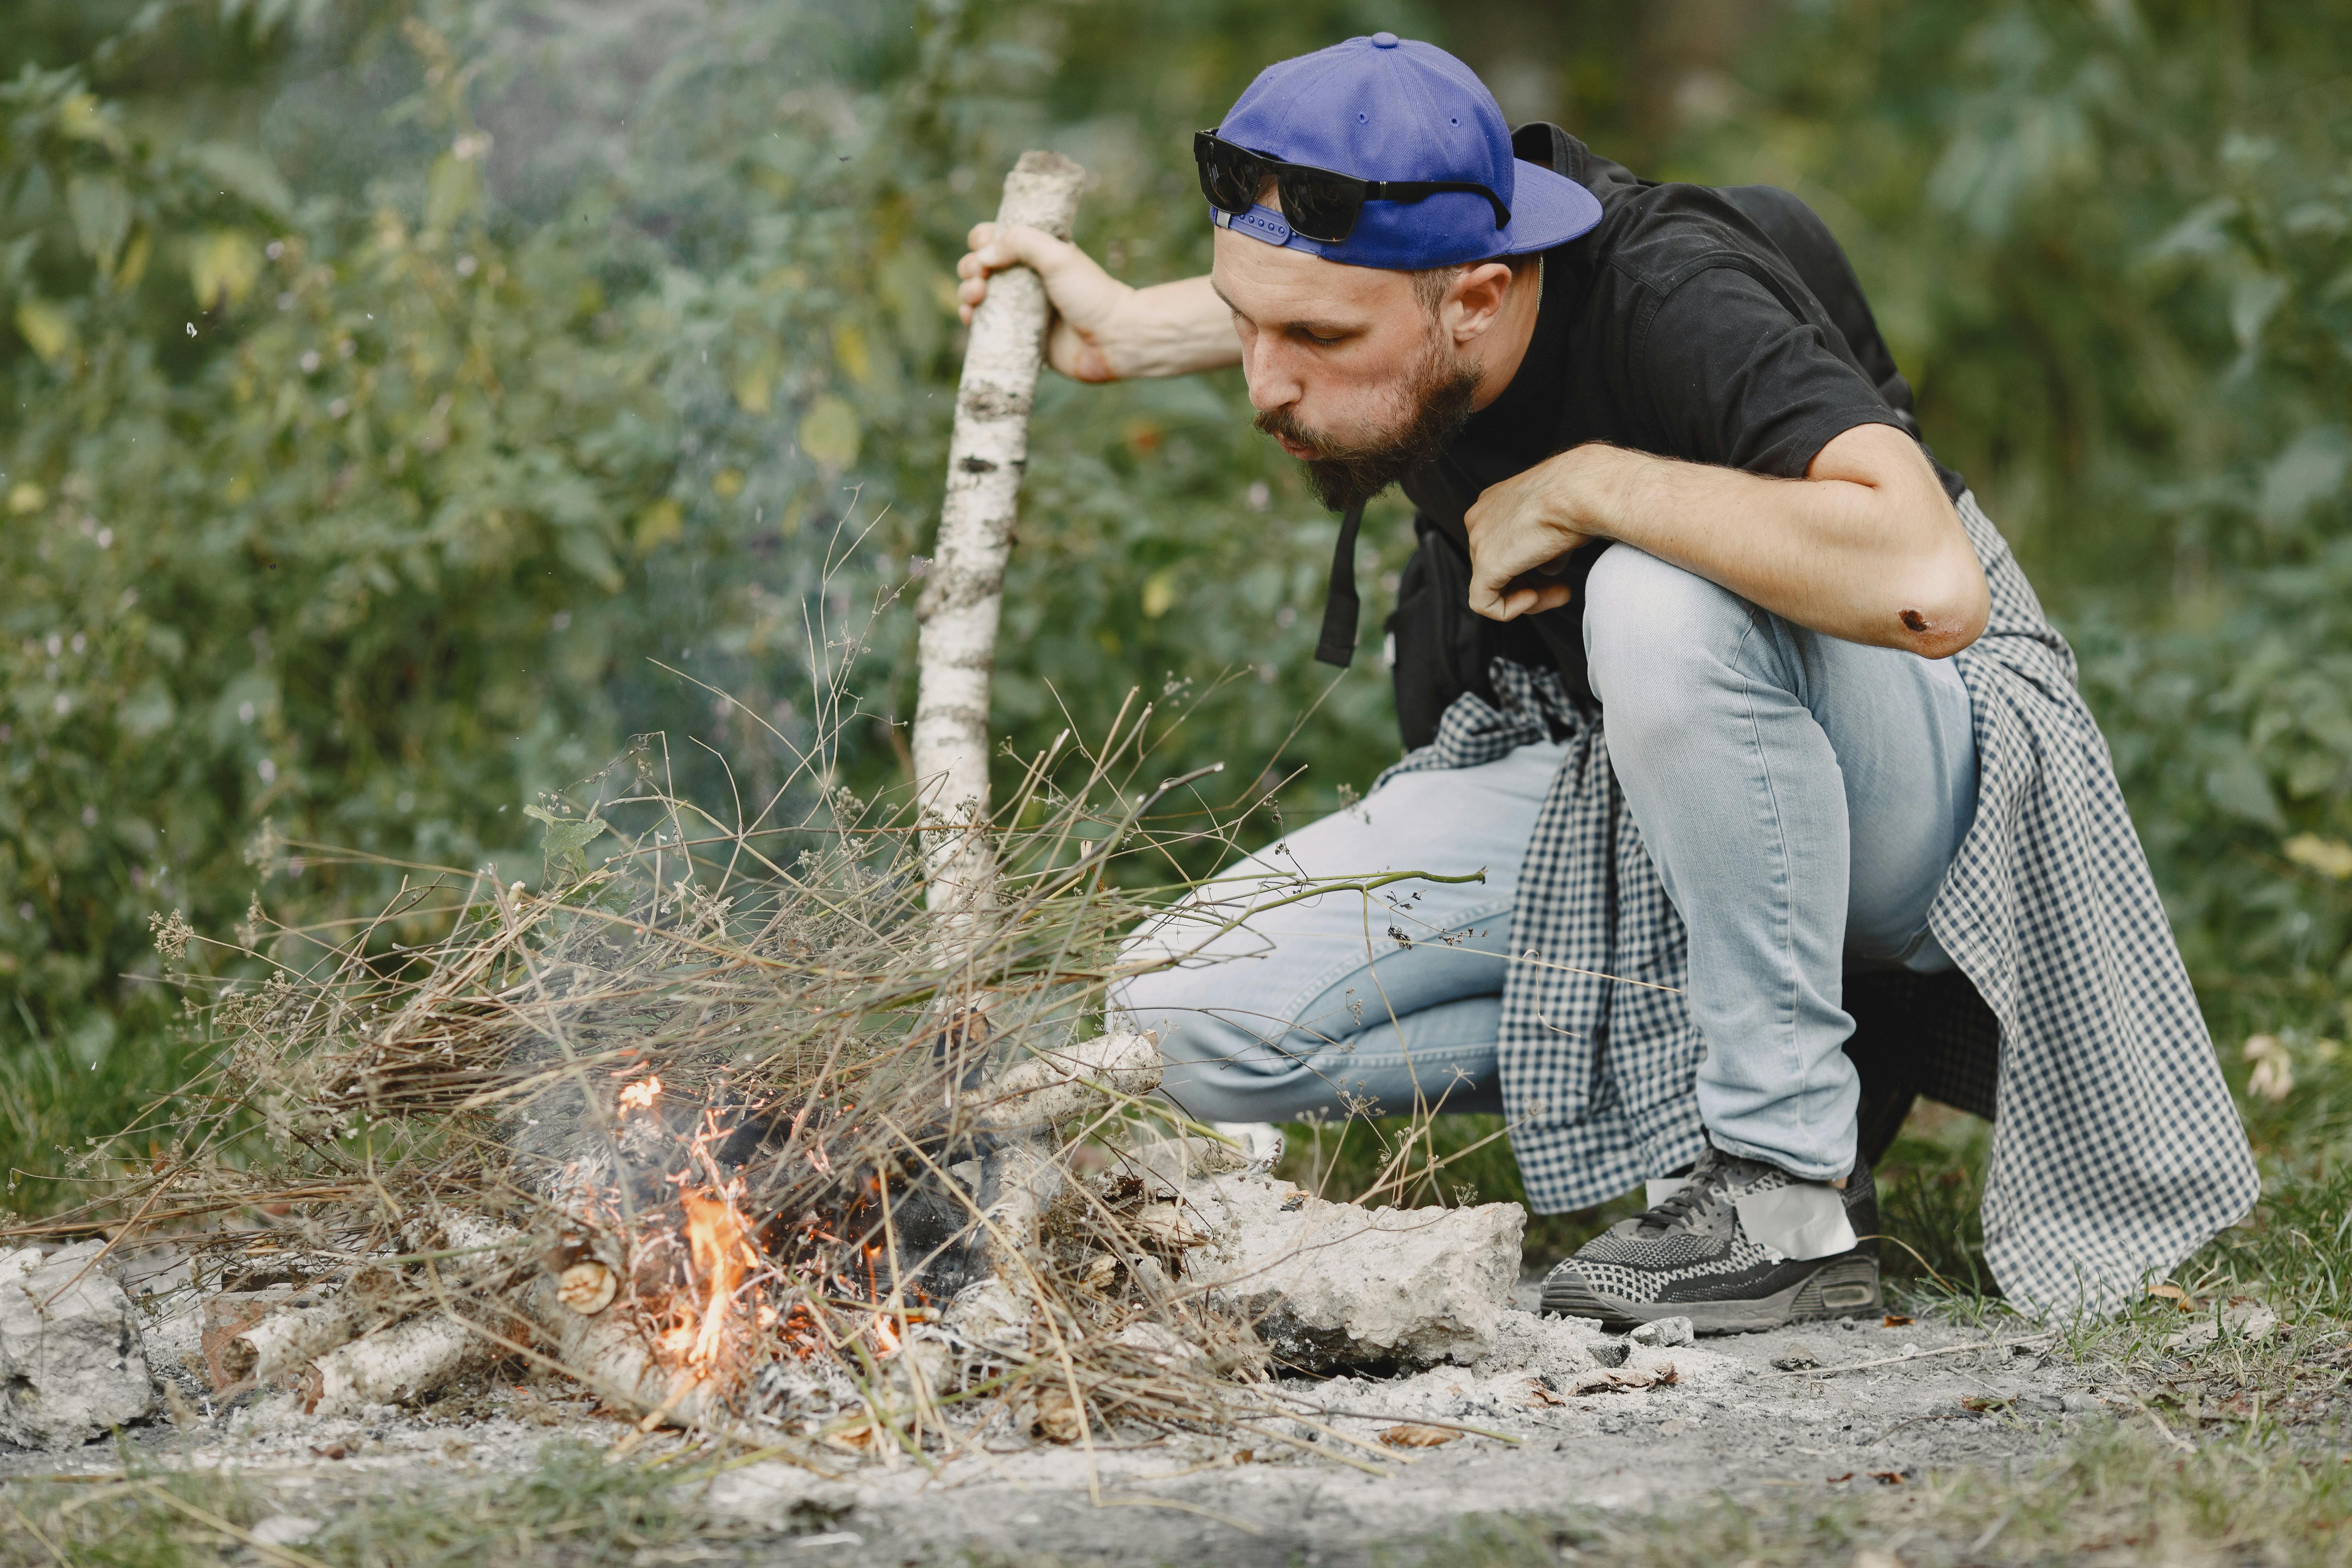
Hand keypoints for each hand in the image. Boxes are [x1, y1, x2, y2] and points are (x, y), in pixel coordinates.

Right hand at [956, 222, 1135, 382]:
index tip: (984, 246)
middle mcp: (1026, 280)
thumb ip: (1020, 243)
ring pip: (979, 297)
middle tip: (980, 277)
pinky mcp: (1020, 338)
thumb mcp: (1057, 255)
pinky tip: (971, 317)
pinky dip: (973, 321)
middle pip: (982, 267)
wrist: (1113, 339)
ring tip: (977, 296)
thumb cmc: (1091, 294)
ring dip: (967, 292)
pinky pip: (988, 328)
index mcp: (1037, 255)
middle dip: (971, 268)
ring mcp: (1021, 310)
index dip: (983, 240)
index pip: (998, 239)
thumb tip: (984, 254)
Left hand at [1462, 446, 1613, 620]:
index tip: (1559, 574)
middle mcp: (1481, 518)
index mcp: (1497, 503)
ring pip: (1491, 586)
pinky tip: (1535, 597)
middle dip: (1529, 583)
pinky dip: (1510, 609)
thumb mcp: (1562, 524)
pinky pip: (1484, 603)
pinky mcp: (1485, 564)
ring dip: (1527, 597)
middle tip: (1562, 589)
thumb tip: (1548, 568)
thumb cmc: (1582, 497)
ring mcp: (1479, 540)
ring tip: (1559, 593)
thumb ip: (1548, 548)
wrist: (1583, 490)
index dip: (1530, 567)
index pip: (1504, 546)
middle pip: (1497, 566)